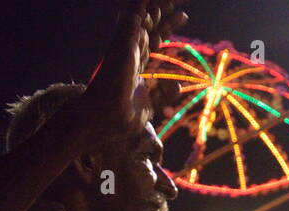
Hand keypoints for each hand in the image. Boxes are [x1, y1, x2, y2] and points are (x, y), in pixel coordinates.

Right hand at [79, 1, 187, 140]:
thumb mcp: (150, 105)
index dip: (168, 27)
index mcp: (136, 64)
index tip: (183, 16)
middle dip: (165, 12)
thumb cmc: (121, 117)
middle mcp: (130, 51)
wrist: (105, 121)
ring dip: (156, 5)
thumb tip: (177, 85)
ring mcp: (125, 46)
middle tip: (180, 1)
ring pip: (143, 17)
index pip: (155, 39)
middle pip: (151, 25)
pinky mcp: (122, 42)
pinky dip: (140, 6)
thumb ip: (162, 94)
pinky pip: (133, 17)